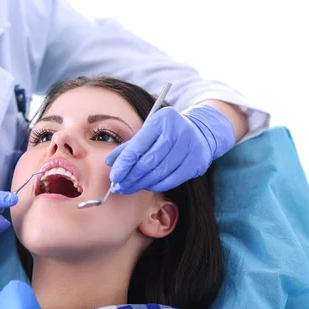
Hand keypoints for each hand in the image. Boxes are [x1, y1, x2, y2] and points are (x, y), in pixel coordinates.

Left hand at [106, 105, 234, 193]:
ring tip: (129, 187)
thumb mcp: (147, 132)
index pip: (138, 146)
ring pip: (161, 172)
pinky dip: (157, 185)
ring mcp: (191, 147)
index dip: (124, 163)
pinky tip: (147, 186)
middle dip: (131, 177)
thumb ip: (128, 146)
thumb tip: (109, 162)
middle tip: (119, 186)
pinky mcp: (198, 162)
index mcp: (161, 120)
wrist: (199, 131)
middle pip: (149, 161)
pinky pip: (173, 180)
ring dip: (142, 183)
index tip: (114, 176)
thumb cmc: (166, 132)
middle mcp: (178, 131)